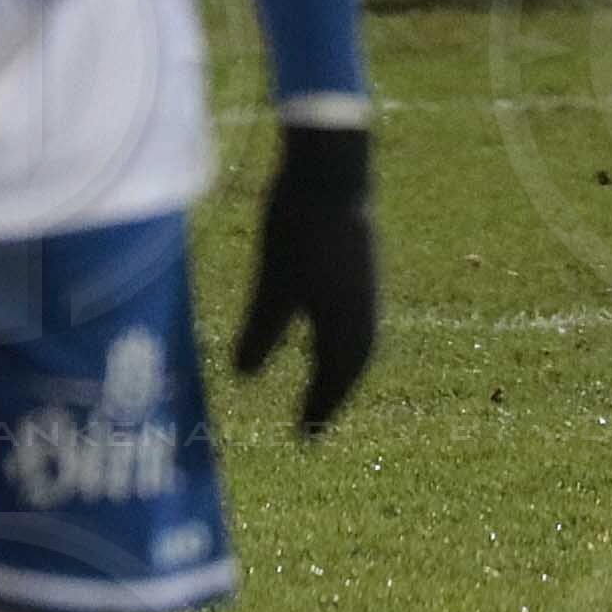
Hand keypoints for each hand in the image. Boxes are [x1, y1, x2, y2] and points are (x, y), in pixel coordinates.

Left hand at [233, 120, 379, 437]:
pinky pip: (356, 320)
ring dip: (338, 370)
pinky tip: (328, 333)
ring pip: (356, 344)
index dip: (318, 411)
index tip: (305, 439)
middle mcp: (365, 315)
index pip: (333, 382)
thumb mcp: (272, 285)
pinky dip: (343, 340)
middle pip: (348, 368)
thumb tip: (242, 378)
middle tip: (312, 424)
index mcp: (345, 327)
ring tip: (323, 388)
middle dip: (330, 396)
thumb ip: (260, 331)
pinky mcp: (362, 269)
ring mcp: (368, 291)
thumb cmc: (298, 229)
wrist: (332, 173)